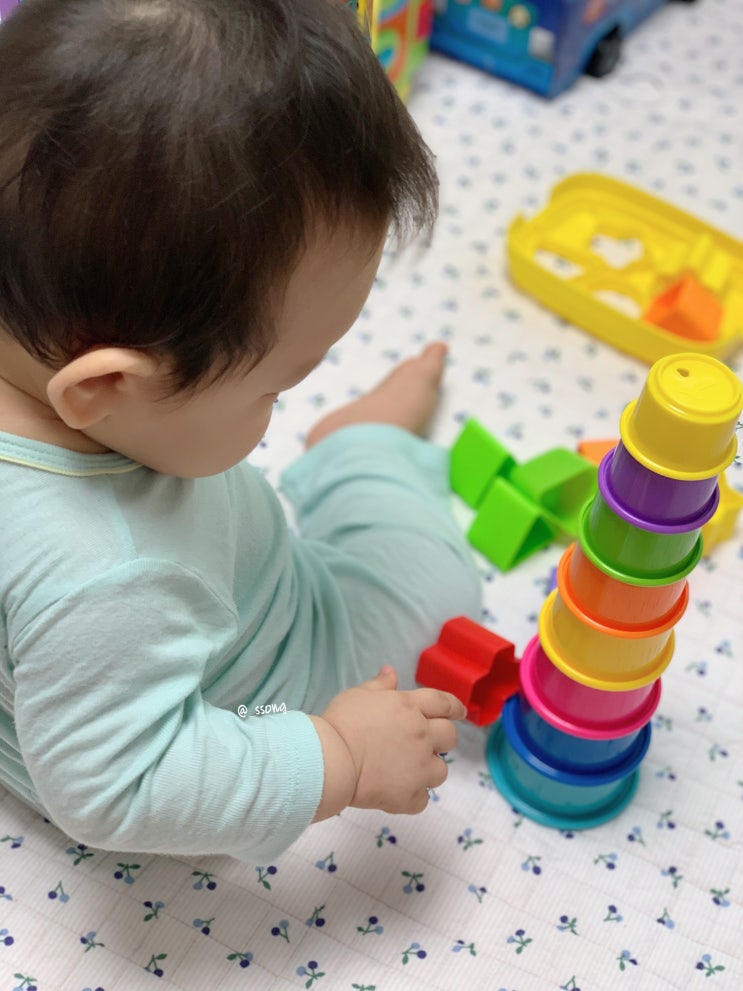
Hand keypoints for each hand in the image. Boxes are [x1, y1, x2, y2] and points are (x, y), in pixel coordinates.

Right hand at [310, 665, 465, 817]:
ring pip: (441, 771)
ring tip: (409, 771)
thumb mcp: (358, 695)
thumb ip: (379, 685)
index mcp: (410, 707)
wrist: (331, 761)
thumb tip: (390, 671)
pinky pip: (422, 800)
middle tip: (427, 743)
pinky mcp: (410, 796)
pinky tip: (397, 792)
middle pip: (450, 736)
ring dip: (429, 770)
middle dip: (443, 738)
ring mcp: (419, 768)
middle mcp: (421, 736)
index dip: (454, 707)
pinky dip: (412, 797)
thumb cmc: (341, 723)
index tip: (460, 712)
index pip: (443, 702)